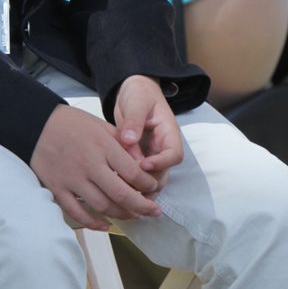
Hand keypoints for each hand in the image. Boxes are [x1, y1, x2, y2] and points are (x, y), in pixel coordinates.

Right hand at [30, 104, 164, 229]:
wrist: (36, 124)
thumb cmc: (71, 124)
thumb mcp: (101, 125)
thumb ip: (122, 145)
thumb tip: (143, 165)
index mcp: (103, 146)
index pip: (133, 172)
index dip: (147, 185)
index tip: (152, 188)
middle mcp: (89, 164)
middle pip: (121, 194)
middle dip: (142, 207)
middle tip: (153, 212)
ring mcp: (72, 179)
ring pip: (102, 206)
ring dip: (121, 215)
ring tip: (133, 215)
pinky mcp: (57, 189)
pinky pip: (77, 212)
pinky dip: (93, 223)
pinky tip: (105, 225)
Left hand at [114, 75, 183, 191]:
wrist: (134, 93)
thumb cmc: (139, 94)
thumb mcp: (137, 102)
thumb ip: (134, 120)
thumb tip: (128, 139)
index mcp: (168, 133)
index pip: (173, 155)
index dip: (161, 163)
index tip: (143, 165)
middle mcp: (163, 149)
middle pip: (163, 174)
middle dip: (148, 183)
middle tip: (128, 187)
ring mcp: (152, 156)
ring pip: (151, 181)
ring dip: (138, 190)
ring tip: (121, 195)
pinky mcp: (139, 160)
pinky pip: (137, 178)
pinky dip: (129, 185)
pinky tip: (114, 190)